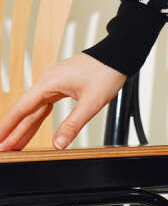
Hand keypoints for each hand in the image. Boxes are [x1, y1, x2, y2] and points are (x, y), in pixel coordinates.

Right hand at [0, 53, 127, 151]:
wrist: (118, 55)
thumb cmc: (106, 71)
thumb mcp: (91, 103)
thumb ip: (73, 125)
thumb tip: (58, 144)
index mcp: (49, 82)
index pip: (22, 108)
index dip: (8, 126)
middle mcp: (47, 80)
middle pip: (25, 110)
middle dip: (12, 131)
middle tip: (2, 150)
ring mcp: (53, 82)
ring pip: (34, 109)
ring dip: (23, 127)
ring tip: (12, 146)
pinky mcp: (60, 84)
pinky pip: (43, 105)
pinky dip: (36, 118)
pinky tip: (28, 130)